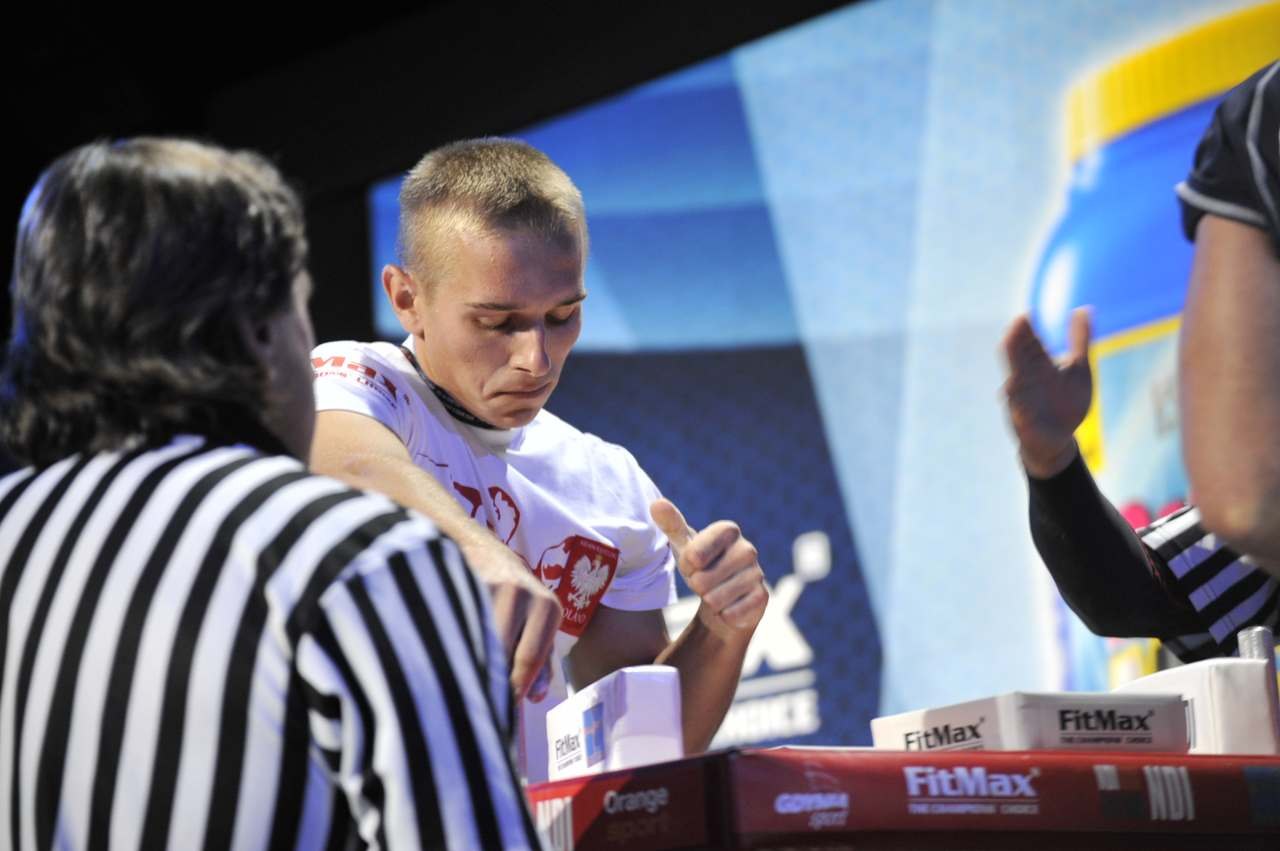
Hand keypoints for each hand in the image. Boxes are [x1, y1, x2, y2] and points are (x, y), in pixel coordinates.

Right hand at [460, 537, 561, 701]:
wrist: (483, 549)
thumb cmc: (516, 595)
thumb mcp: (537, 620)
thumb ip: (541, 658)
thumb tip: (535, 697)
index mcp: (548, 608)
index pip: (529, 659)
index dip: (512, 689)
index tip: (499, 711)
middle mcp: (523, 593)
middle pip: (501, 651)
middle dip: (488, 679)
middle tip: (474, 699)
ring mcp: (490, 585)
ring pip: (477, 638)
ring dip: (467, 662)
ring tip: (457, 677)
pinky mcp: (461, 580)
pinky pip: (456, 622)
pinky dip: (450, 641)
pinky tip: (443, 650)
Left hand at [650, 498, 766, 638]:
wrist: (724, 594)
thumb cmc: (700, 564)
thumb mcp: (683, 544)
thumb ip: (670, 524)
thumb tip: (657, 504)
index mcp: (728, 530)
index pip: (694, 555)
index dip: (687, 564)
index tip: (693, 562)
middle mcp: (747, 549)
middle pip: (702, 581)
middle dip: (697, 585)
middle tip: (704, 579)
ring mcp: (757, 573)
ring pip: (715, 600)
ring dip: (709, 601)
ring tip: (716, 591)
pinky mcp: (762, 597)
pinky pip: (730, 614)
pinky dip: (723, 614)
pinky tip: (728, 605)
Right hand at [1000, 307, 1092, 478]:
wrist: (1059, 439)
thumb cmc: (1067, 401)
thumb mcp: (1079, 367)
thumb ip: (1079, 339)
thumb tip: (1082, 308)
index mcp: (1039, 365)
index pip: (1030, 343)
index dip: (1027, 330)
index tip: (1027, 314)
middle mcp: (1026, 379)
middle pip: (1018, 358)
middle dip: (1016, 344)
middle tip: (1016, 327)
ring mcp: (1022, 400)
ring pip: (1014, 382)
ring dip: (1013, 371)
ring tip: (1012, 359)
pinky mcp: (1023, 422)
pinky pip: (1019, 412)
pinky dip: (1018, 404)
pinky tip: (1014, 394)